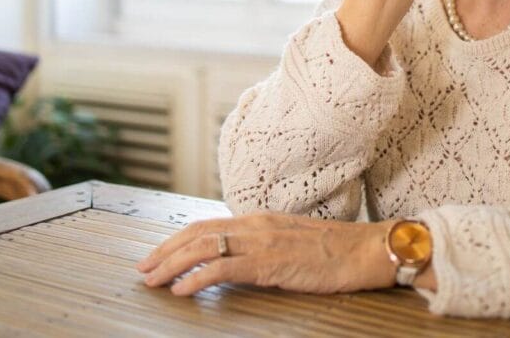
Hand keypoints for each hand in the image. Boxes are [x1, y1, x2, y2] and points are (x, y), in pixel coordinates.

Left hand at [137, 212, 395, 295]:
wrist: (366, 249)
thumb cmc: (336, 250)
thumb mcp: (291, 243)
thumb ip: (263, 247)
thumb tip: (238, 262)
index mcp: (259, 219)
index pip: (206, 225)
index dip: (176, 239)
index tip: (157, 254)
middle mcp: (255, 225)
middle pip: (197, 233)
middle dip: (165, 251)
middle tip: (143, 269)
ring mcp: (262, 241)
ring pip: (204, 247)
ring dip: (172, 264)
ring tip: (152, 280)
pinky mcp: (271, 262)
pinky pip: (224, 267)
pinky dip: (197, 278)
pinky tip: (181, 290)